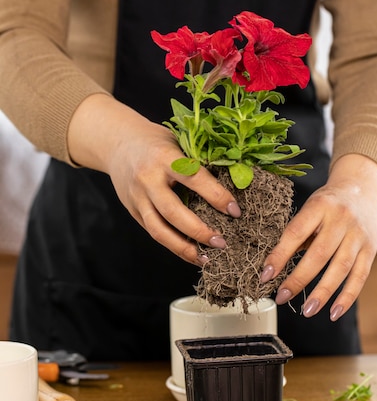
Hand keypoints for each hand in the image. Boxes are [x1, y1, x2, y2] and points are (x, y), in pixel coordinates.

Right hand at [67, 94, 240, 263]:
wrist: (117, 142)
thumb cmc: (156, 142)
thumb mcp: (178, 142)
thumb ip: (198, 162)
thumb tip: (235, 182)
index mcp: (164, 157)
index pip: (194, 179)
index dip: (216, 196)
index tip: (235, 211)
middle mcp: (148, 179)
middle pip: (173, 212)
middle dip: (199, 231)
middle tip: (222, 243)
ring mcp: (137, 198)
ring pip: (159, 230)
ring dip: (184, 248)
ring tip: (206, 258)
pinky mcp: (133, 211)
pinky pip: (154, 232)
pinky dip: (174, 246)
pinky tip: (191, 253)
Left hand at [260, 154, 376, 319]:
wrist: (362, 189)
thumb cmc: (328, 203)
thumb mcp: (310, 208)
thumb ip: (296, 234)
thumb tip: (274, 267)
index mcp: (319, 206)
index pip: (295, 233)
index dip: (279, 256)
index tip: (265, 275)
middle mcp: (341, 219)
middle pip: (318, 254)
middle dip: (298, 279)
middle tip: (281, 297)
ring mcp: (358, 235)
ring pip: (340, 268)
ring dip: (322, 293)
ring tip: (307, 310)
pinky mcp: (371, 249)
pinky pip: (359, 277)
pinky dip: (346, 297)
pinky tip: (333, 312)